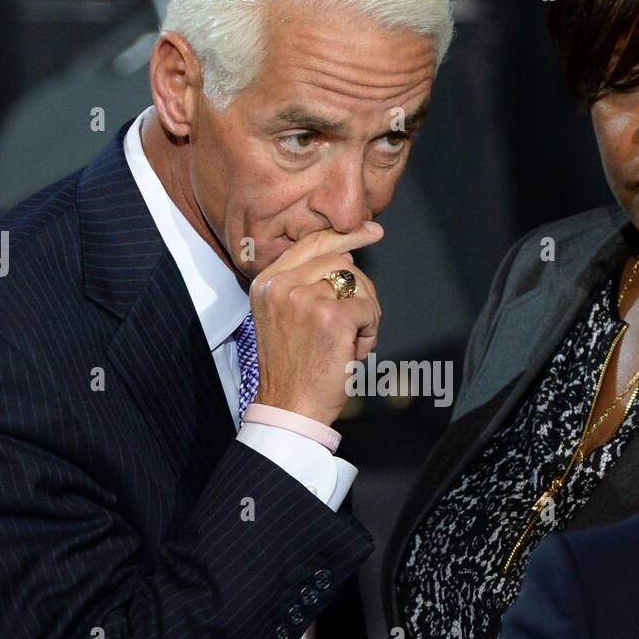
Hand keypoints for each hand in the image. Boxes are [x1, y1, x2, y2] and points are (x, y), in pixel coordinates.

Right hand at [247, 222, 383, 424]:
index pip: (311, 243)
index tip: (372, 230)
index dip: (346, 235)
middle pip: (341, 262)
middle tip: (358, 324)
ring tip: (350, 343)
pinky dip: (370, 333)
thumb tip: (346, 254)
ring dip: (365, 314)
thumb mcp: (286, 317)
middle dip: (360, 290)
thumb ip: (306, 283)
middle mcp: (281, 285)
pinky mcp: (332, 317)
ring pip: (358, 285)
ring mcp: (306, 299)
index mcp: (266, 282)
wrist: (289, 408)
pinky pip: (369, 310)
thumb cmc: (294, 368)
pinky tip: (353, 353)